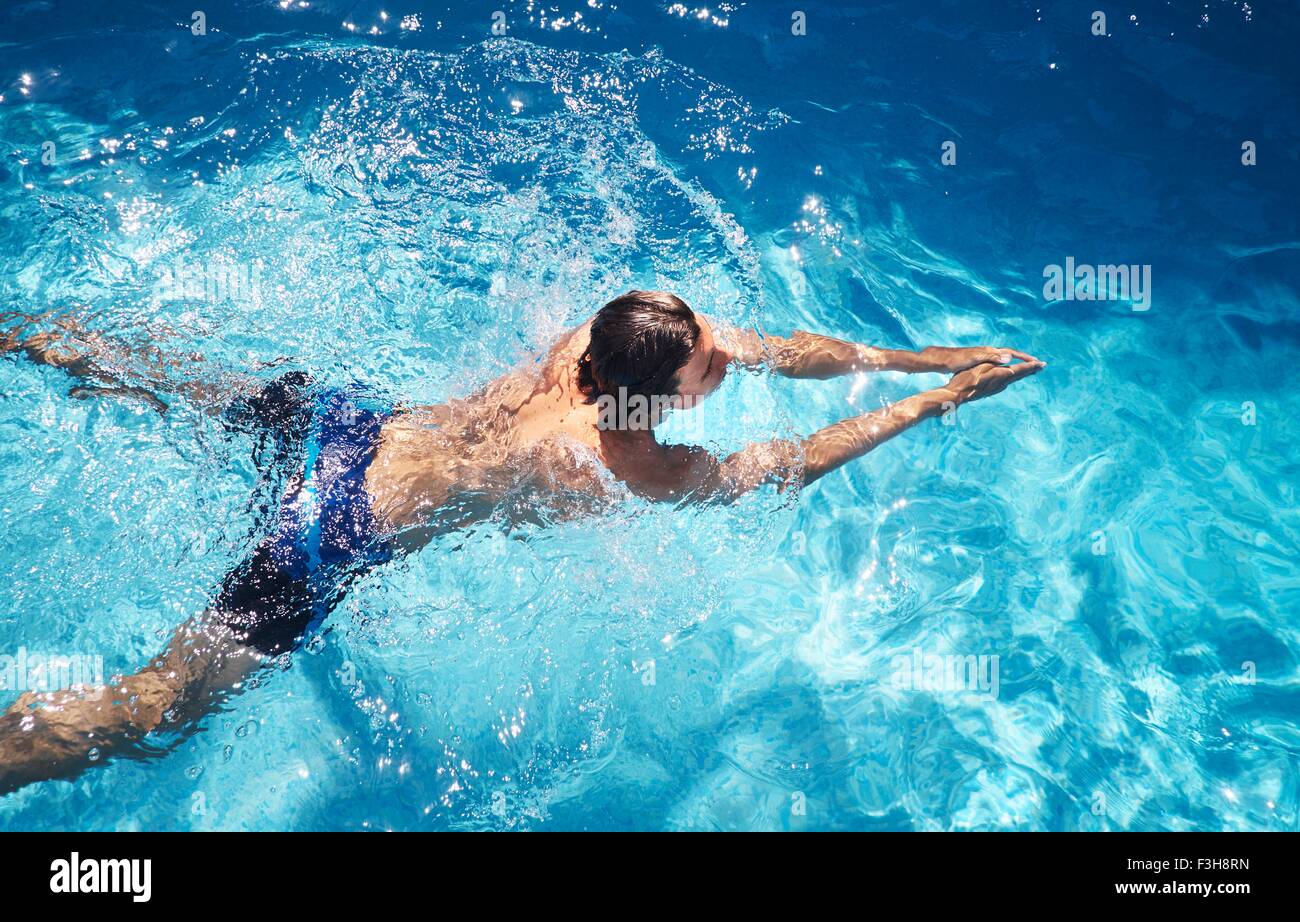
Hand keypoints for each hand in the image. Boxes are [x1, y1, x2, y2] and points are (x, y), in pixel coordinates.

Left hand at [919, 345, 1040, 372]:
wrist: (941, 359)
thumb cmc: (956, 359)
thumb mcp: (974, 359)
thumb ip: (991, 357)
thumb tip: (1008, 357)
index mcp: (989, 351)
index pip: (1011, 352)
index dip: (1024, 357)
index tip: (1036, 362)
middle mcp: (988, 352)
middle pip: (1010, 355)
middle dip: (1023, 359)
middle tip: (1037, 364)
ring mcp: (983, 356)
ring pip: (1004, 359)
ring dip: (1015, 363)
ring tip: (1026, 367)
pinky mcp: (978, 361)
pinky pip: (997, 363)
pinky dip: (1005, 366)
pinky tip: (1006, 370)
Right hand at [940, 358, 1045, 404]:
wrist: (956, 394)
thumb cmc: (965, 379)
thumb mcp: (980, 368)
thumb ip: (996, 366)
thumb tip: (1011, 368)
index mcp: (1000, 375)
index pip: (1020, 369)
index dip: (1031, 366)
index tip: (1042, 364)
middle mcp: (1001, 383)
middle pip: (1019, 375)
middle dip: (1031, 370)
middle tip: (1042, 366)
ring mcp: (996, 388)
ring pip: (1014, 379)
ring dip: (1023, 374)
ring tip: (1031, 371)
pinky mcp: (991, 390)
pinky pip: (1007, 383)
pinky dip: (1014, 378)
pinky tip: (1012, 379)